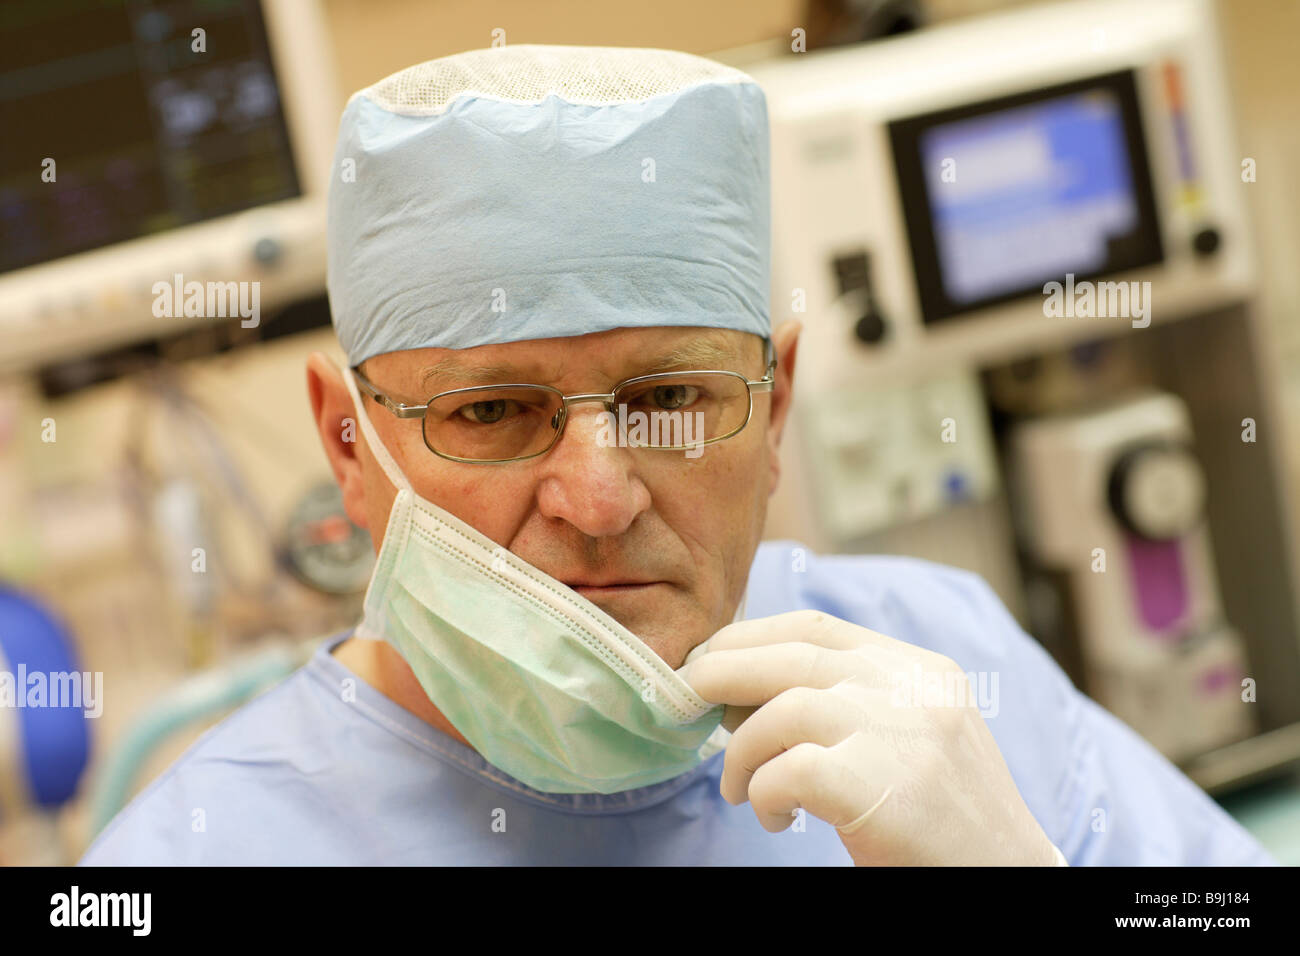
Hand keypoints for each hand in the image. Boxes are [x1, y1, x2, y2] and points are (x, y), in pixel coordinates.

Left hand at [677, 610, 1060, 865]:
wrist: (1010, 882)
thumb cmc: (943, 821)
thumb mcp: (908, 738)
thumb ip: (847, 703)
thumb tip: (739, 691)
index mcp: (919, 670)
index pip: (815, 627)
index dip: (749, 637)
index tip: (710, 658)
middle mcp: (913, 688)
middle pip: (790, 654)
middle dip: (722, 671)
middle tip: (686, 699)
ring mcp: (901, 732)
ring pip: (782, 709)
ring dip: (741, 751)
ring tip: (740, 790)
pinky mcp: (884, 785)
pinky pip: (788, 771)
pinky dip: (765, 793)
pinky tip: (775, 817)